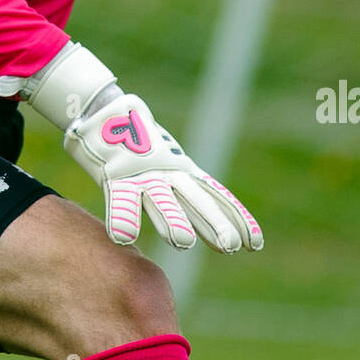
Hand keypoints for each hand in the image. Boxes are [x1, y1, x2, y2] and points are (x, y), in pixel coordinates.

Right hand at [64, 91, 263, 252]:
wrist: (104, 113)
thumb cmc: (137, 149)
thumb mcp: (165, 171)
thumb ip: (176, 201)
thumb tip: (190, 231)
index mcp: (185, 173)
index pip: (217, 196)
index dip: (237, 218)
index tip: (255, 244)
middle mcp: (170, 174)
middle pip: (196, 200)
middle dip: (214, 223)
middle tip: (230, 247)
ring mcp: (143, 174)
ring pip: (160, 199)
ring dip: (172, 219)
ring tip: (183, 242)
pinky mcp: (114, 175)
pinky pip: (119, 198)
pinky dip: (123, 216)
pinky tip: (125, 237)